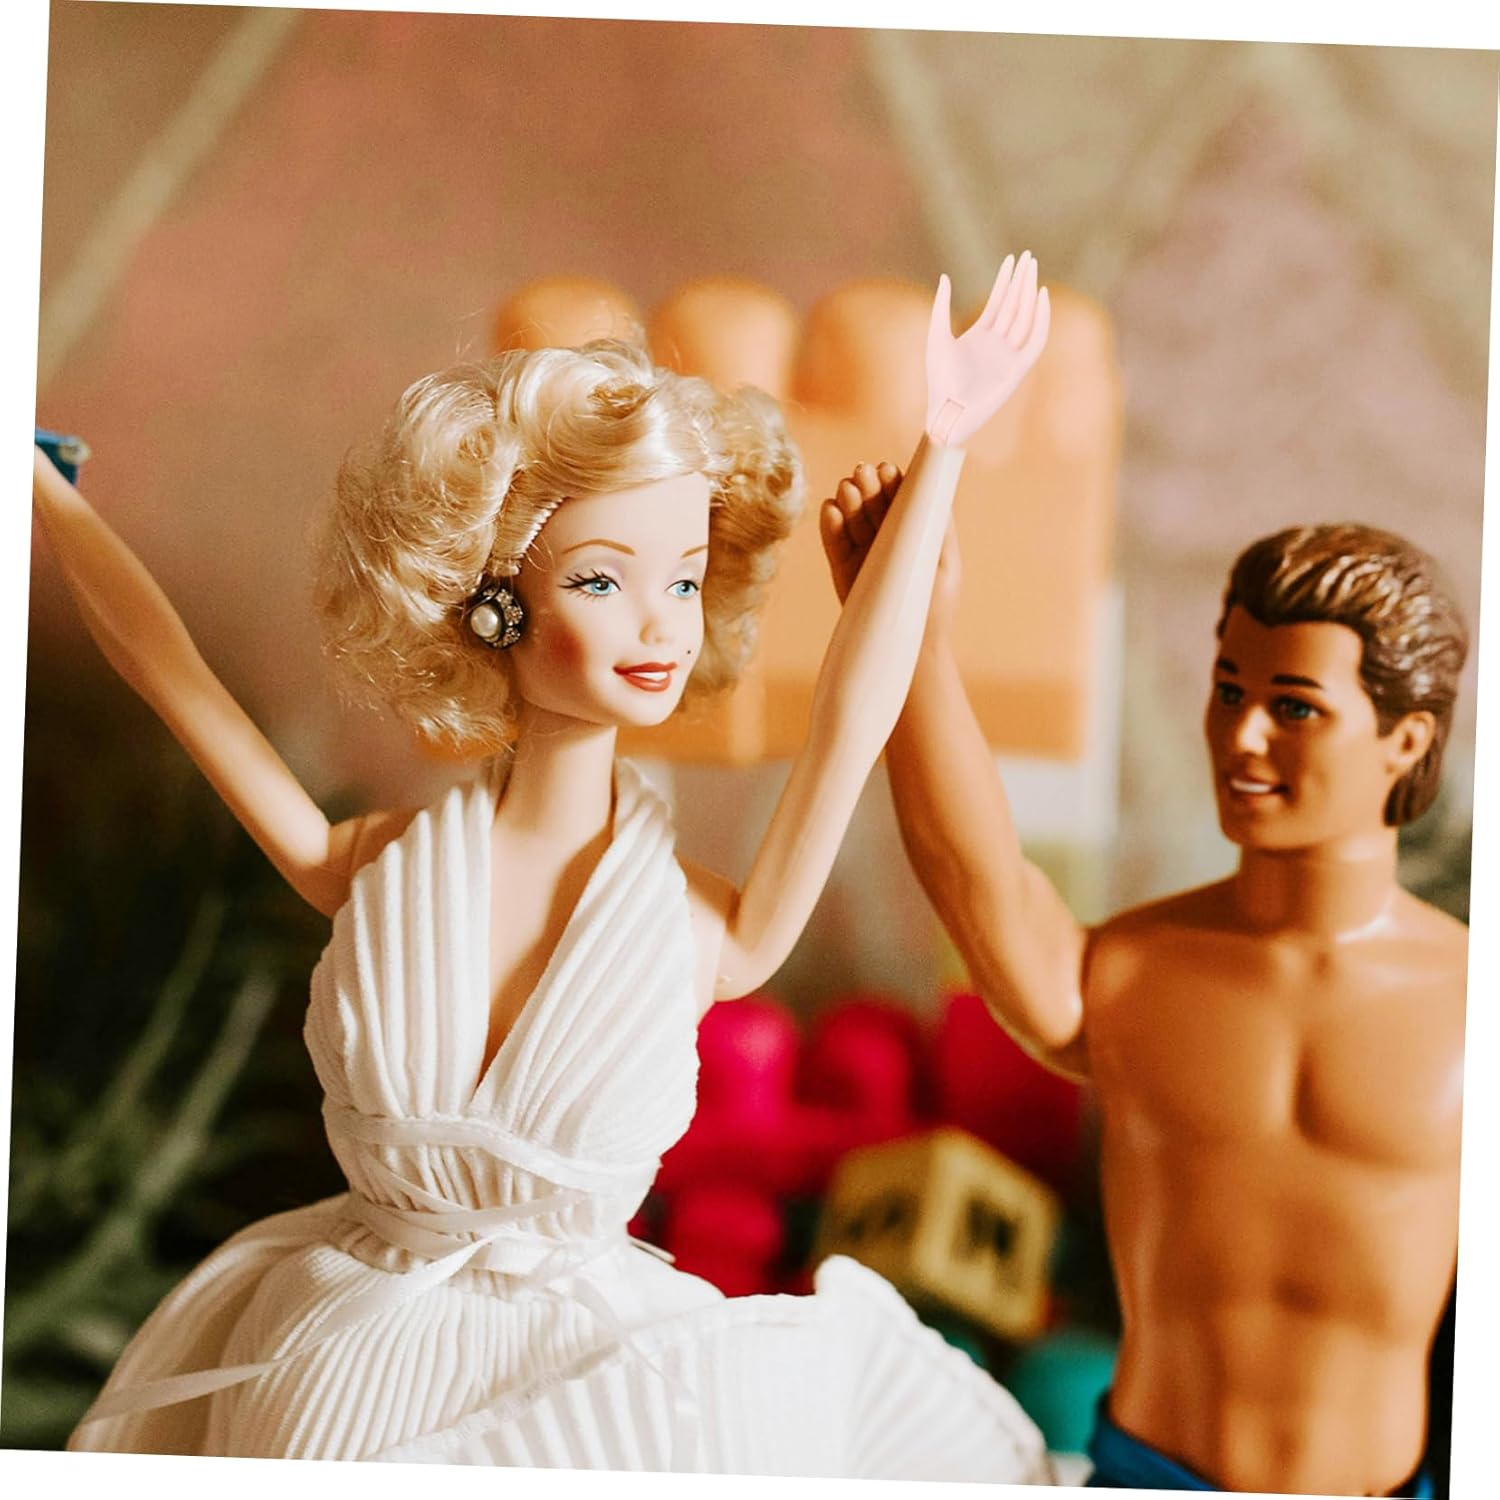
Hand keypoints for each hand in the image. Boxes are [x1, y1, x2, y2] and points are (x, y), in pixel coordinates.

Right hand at [820, 459, 961, 631]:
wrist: (913, 650)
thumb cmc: (935, 608)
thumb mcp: (945, 563)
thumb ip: (940, 527)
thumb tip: (937, 485)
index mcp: (911, 532)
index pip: (899, 498)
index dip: (891, 481)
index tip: (887, 470)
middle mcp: (886, 538)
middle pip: (873, 503)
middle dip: (867, 485)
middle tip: (863, 473)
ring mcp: (863, 553)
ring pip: (851, 518)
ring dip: (848, 500)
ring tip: (847, 489)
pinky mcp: (843, 571)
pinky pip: (834, 543)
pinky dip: (830, 526)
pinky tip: (831, 509)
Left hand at [925, 252, 1049, 446]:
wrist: (949, 409)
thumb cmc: (939, 378)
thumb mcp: (937, 336)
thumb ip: (941, 306)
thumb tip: (945, 276)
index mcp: (980, 336)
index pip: (998, 301)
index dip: (1006, 279)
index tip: (1013, 258)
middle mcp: (997, 344)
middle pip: (1014, 305)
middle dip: (1022, 280)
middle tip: (1030, 256)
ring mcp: (1009, 356)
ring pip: (1024, 318)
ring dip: (1029, 294)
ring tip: (1033, 269)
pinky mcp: (1018, 369)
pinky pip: (1035, 340)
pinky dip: (1041, 320)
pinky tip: (1041, 298)